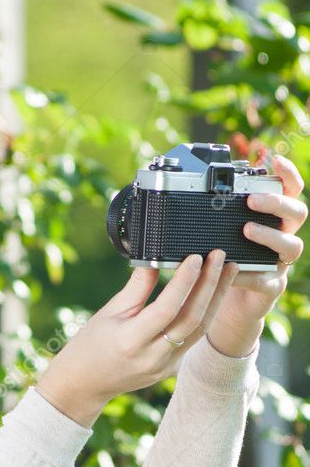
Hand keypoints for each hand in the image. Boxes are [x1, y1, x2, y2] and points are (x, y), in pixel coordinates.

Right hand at [36, 251, 237, 427]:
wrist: (84, 385)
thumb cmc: (90, 345)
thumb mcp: (109, 312)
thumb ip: (137, 287)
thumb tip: (157, 256)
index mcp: (130, 342)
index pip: (166, 308)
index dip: (183, 282)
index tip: (196, 257)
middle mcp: (151, 357)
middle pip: (191, 319)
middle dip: (210, 285)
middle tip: (221, 256)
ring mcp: (164, 366)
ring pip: (199, 330)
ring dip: (216, 298)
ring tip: (229, 270)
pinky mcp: (171, 368)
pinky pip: (194, 338)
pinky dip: (206, 312)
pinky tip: (214, 292)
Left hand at [207, 153, 307, 356]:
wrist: (224, 306)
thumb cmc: (219, 263)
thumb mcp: (212, 237)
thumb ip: (204, 221)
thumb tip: (169, 204)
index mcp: (271, 218)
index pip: (289, 190)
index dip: (288, 174)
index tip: (275, 160)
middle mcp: (282, 236)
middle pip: (297, 212)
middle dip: (276, 202)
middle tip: (251, 200)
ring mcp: (280, 263)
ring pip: (291, 245)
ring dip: (269, 235)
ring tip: (247, 230)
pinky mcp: (272, 288)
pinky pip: (269, 280)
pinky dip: (251, 274)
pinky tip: (235, 270)